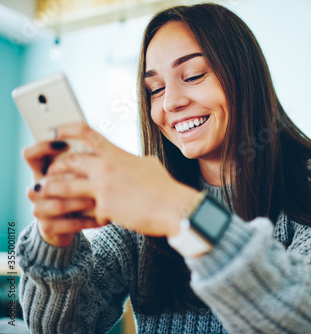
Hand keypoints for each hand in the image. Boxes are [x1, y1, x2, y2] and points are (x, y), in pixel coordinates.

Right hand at [23, 140, 98, 246]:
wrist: (71, 222)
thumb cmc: (79, 190)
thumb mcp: (80, 173)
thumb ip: (83, 159)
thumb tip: (99, 141)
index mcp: (42, 171)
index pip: (30, 154)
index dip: (42, 147)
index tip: (64, 144)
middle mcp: (37, 189)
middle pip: (47, 181)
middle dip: (72, 181)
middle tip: (92, 180)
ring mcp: (39, 208)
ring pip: (57, 204)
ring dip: (80, 203)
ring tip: (98, 202)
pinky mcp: (47, 226)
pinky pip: (66, 224)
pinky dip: (87, 221)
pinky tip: (102, 219)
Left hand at [39, 122, 198, 236]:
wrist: (174, 207)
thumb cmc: (164, 188)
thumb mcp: (149, 164)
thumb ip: (132, 160)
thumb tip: (131, 159)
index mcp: (117, 154)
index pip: (86, 133)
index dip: (66, 129)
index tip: (55, 131)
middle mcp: (106, 167)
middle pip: (68, 161)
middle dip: (55, 167)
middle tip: (51, 173)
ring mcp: (103, 187)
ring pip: (64, 186)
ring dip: (52, 190)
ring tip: (45, 194)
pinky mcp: (104, 208)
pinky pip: (82, 210)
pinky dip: (77, 214)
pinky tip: (74, 218)